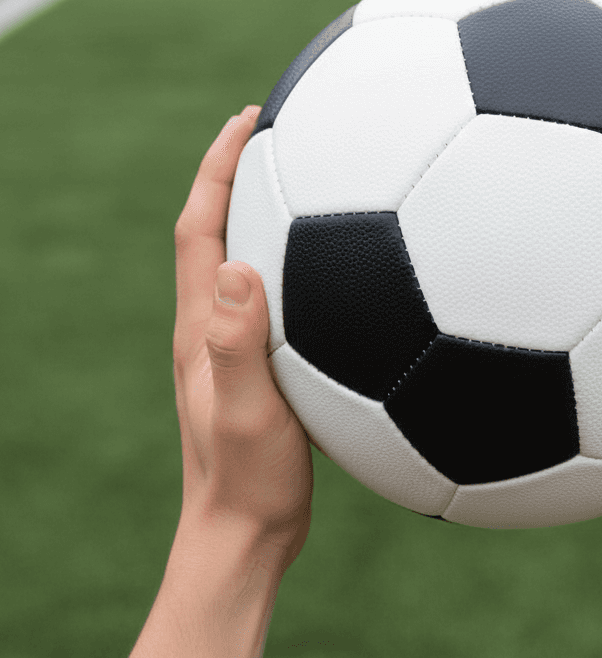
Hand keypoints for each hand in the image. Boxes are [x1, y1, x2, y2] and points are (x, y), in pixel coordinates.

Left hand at [172, 106, 312, 574]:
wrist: (246, 538)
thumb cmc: (251, 481)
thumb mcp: (250, 413)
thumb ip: (238, 344)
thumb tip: (238, 267)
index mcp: (202, 327)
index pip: (200, 227)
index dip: (218, 167)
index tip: (248, 119)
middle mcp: (212, 327)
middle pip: (216, 231)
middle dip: (240, 173)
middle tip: (283, 133)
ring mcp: (236, 348)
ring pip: (247, 262)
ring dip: (268, 214)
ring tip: (316, 182)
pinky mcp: (262, 368)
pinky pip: (275, 298)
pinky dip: (299, 264)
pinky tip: (345, 273)